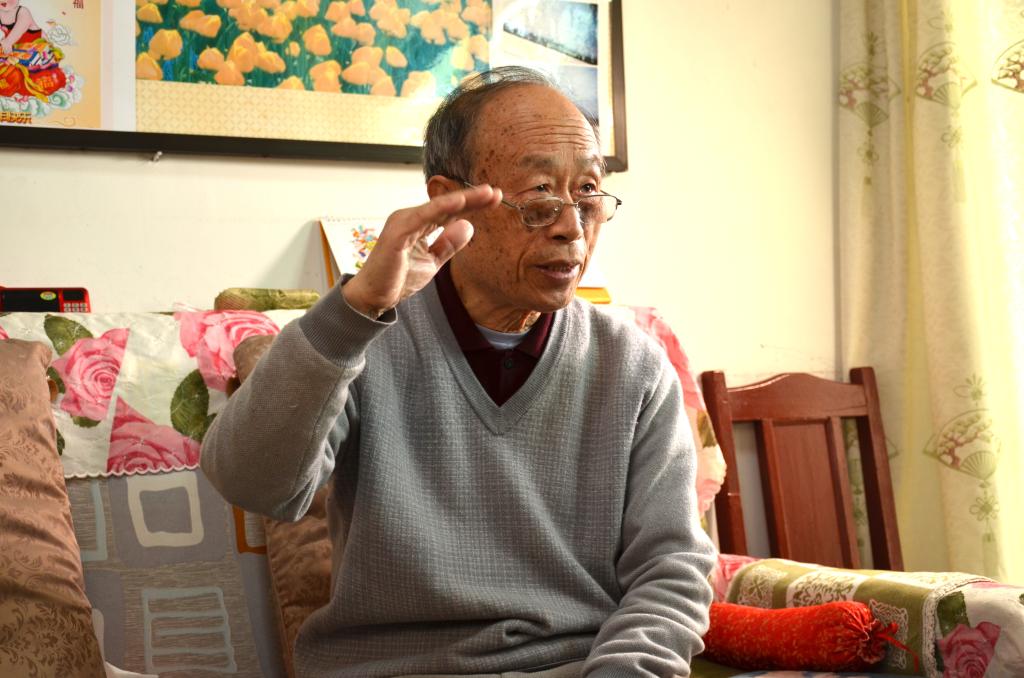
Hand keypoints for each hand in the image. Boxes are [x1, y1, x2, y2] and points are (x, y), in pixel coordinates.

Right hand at [342, 184, 500, 318]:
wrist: (374, 297)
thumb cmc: (398, 278)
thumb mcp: (432, 261)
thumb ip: (448, 244)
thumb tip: (468, 225)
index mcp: (419, 224)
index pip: (450, 211)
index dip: (472, 205)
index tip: (495, 199)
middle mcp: (411, 218)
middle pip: (447, 205)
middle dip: (472, 198)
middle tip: (496, 192)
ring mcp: (403, 222)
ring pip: (438, 206)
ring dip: (463, 199)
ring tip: (486, 193)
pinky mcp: (397, 232)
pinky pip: (423, 216)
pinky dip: (442, 208)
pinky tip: (461, 202)